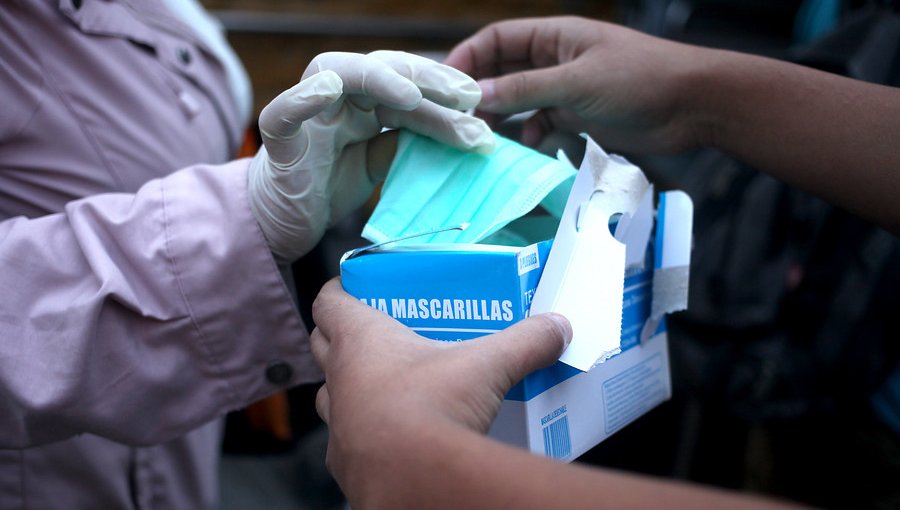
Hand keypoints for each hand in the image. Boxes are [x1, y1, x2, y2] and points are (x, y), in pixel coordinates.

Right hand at [248, 51, 495, 264]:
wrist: (281, 224)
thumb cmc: (326, 187)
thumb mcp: (377, 164)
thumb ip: (404, 143)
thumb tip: (459, 132)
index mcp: (362, 105)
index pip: (405, 84)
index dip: (440, 90)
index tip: (478, 104)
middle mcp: (337, 100)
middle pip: (381, 70)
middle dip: (425, 78)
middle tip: (466, 97)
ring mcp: (308, 116)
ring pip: (337, 72)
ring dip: (378, 78)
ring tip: (412, 95)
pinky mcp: (280, 143)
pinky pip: (283, 113)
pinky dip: (303, 97)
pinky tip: (328, 88)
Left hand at [310, 278, 570, 499]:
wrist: (417, 482)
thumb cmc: (435, 408)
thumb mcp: (487, 366)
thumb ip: (524, 341)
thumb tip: (556, 326)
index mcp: (361, 341)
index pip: (328, 302)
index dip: (339, 290)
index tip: (354, 285)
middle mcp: (338, 380)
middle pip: (322, 345)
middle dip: (343, 336)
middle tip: (379, 333)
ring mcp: (337, 426)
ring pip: (329, 394)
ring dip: (349, 386)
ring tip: (386, 385)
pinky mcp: (346, 465)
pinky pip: (346, 440)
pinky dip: (364, 433)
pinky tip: (394, 434)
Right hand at [444, 16, 708, 153]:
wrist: (692, 107)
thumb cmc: (640, 79)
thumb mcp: (576, 82)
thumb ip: (525, 89)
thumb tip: (476, 95)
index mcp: (554, 36)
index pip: (497, 40)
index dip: (468, 58)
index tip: (446, 85)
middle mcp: (554, 60)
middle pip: (502, 72)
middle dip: (480, 93)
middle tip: (456, 120)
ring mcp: (565, 89)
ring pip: (518, 101)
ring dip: (501, 118)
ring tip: (481, 140)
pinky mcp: (577, 116)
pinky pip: (540, 124)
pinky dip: (529, 135)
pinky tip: (526, 147)